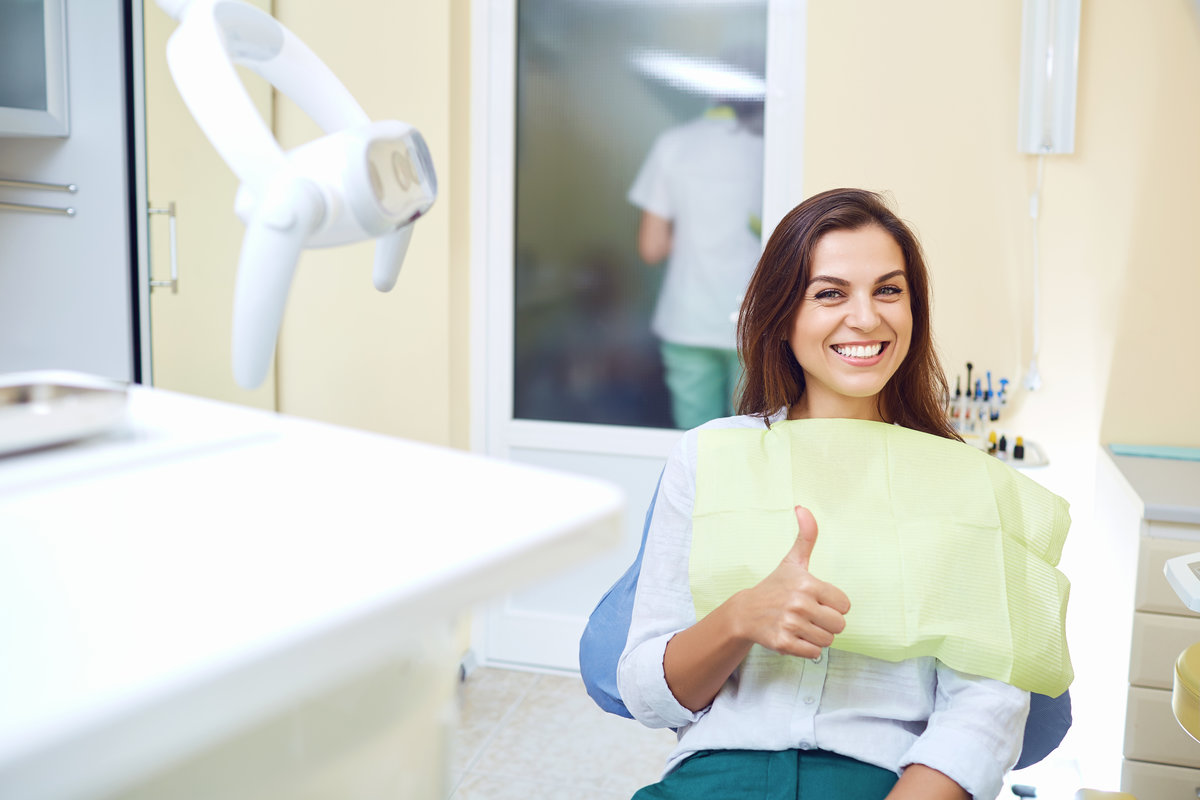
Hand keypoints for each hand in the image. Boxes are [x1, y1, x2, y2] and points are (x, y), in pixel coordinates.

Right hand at [731, 506, 850, 658]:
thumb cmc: (775, 586)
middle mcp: (799, 604)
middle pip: (839, 625)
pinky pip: (814, 653)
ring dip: (817, 636)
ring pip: (827, 641)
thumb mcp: (792, 561)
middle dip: (827, 623)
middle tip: (809, 616)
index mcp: (807, 584)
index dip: (833, 605)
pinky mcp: (783, 643)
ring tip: (801, 626)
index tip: (817, 601)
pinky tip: (794, 636)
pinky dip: (807, 649)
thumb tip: (802, 507)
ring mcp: (790, 624)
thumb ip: (806, 536)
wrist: (745, 612)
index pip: (844, 605)